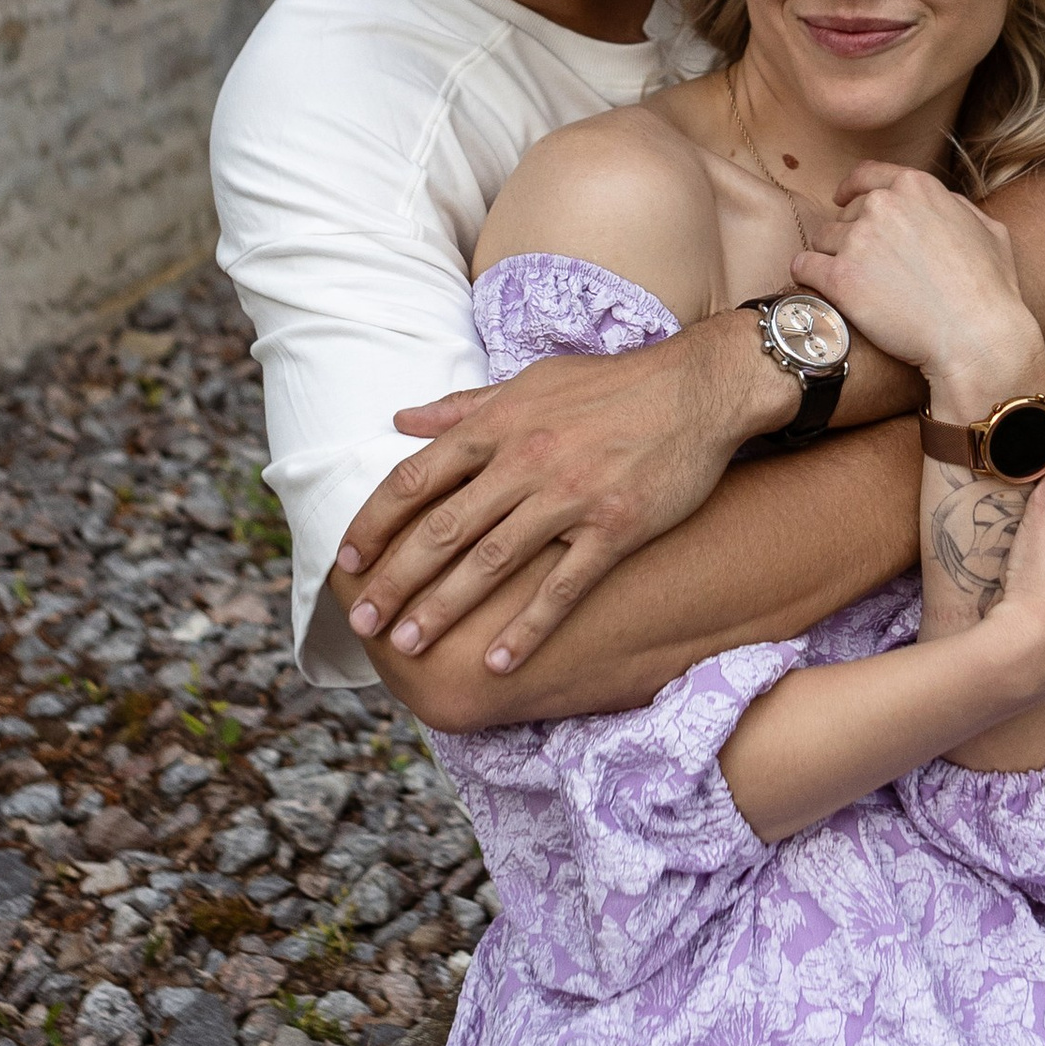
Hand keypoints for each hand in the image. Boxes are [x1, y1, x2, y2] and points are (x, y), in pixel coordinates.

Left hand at [332, 319, 779, 675]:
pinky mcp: (614, 528)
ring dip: (444, 608)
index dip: (375, 523)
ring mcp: (569, 497)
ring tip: (409, 645)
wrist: (697, 388)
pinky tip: (498, 663)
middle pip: (442, 529)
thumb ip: (463, 406)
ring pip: (491, 563)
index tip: (347, 561)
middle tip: (363, 622)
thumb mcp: (530, 382)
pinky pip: (562, 587)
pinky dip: (527, 628)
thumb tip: (399, 419)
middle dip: (396, 579)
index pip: (415, 479)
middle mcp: (524, 461)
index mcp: (498, 425)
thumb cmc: (610, 385)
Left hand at [792, 164, 1036, 402]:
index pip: (866, 174)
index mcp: (916, 186)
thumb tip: (943, 204)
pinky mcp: (840, 277)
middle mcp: (882, 205)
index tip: (841, 199)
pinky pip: (803, 266)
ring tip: (853, 286)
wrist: (976, 336)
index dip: (851, 188)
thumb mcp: (989, 230)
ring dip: (832, 258)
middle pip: (846, 213)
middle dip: (852, 235)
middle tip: (868, 265)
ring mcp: (858, 240)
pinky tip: (817, 288)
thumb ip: (957, 208)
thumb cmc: (990, 290)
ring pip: (823, 240)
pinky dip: (807, 276)